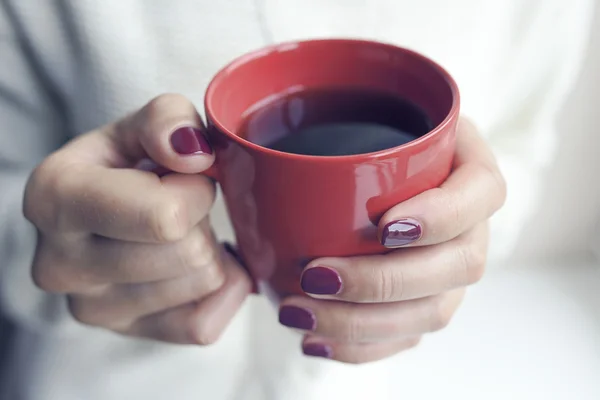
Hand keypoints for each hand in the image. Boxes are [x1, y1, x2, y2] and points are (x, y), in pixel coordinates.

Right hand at [24, 94, 251, 343]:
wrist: (103, 210)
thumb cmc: (124, 165)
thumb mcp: (139, 125)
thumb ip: (168, 119)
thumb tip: (195, 154)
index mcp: (56, 199)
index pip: (165, 217)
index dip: (196, 191)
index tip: (180, 178)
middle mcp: (60, 265)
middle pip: (190, 253)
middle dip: (201, 220)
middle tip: (177, 206)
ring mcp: (91, 308)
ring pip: (203, 283)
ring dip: (207, 250)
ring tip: (176, 232)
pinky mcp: (124, 333)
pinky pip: (204, 324)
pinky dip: (219, 291)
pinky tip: (194, 265)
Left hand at [278, 118, 505, 362]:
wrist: (371, 167)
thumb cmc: (359, 134)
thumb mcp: (349, 103)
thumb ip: (309, 106)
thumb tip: (207, 149)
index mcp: (465, 164)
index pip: (482, 191)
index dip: (442, 215)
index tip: (383, 227)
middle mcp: (469, 222)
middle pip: (459, 264)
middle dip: (384, 281)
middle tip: (315, 275)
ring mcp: (451, 268)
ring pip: (432, 311)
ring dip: (365, 323)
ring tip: (300, 315)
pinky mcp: (427, 301)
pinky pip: (409, 337)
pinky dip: (363, 347)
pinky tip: (317, 342)